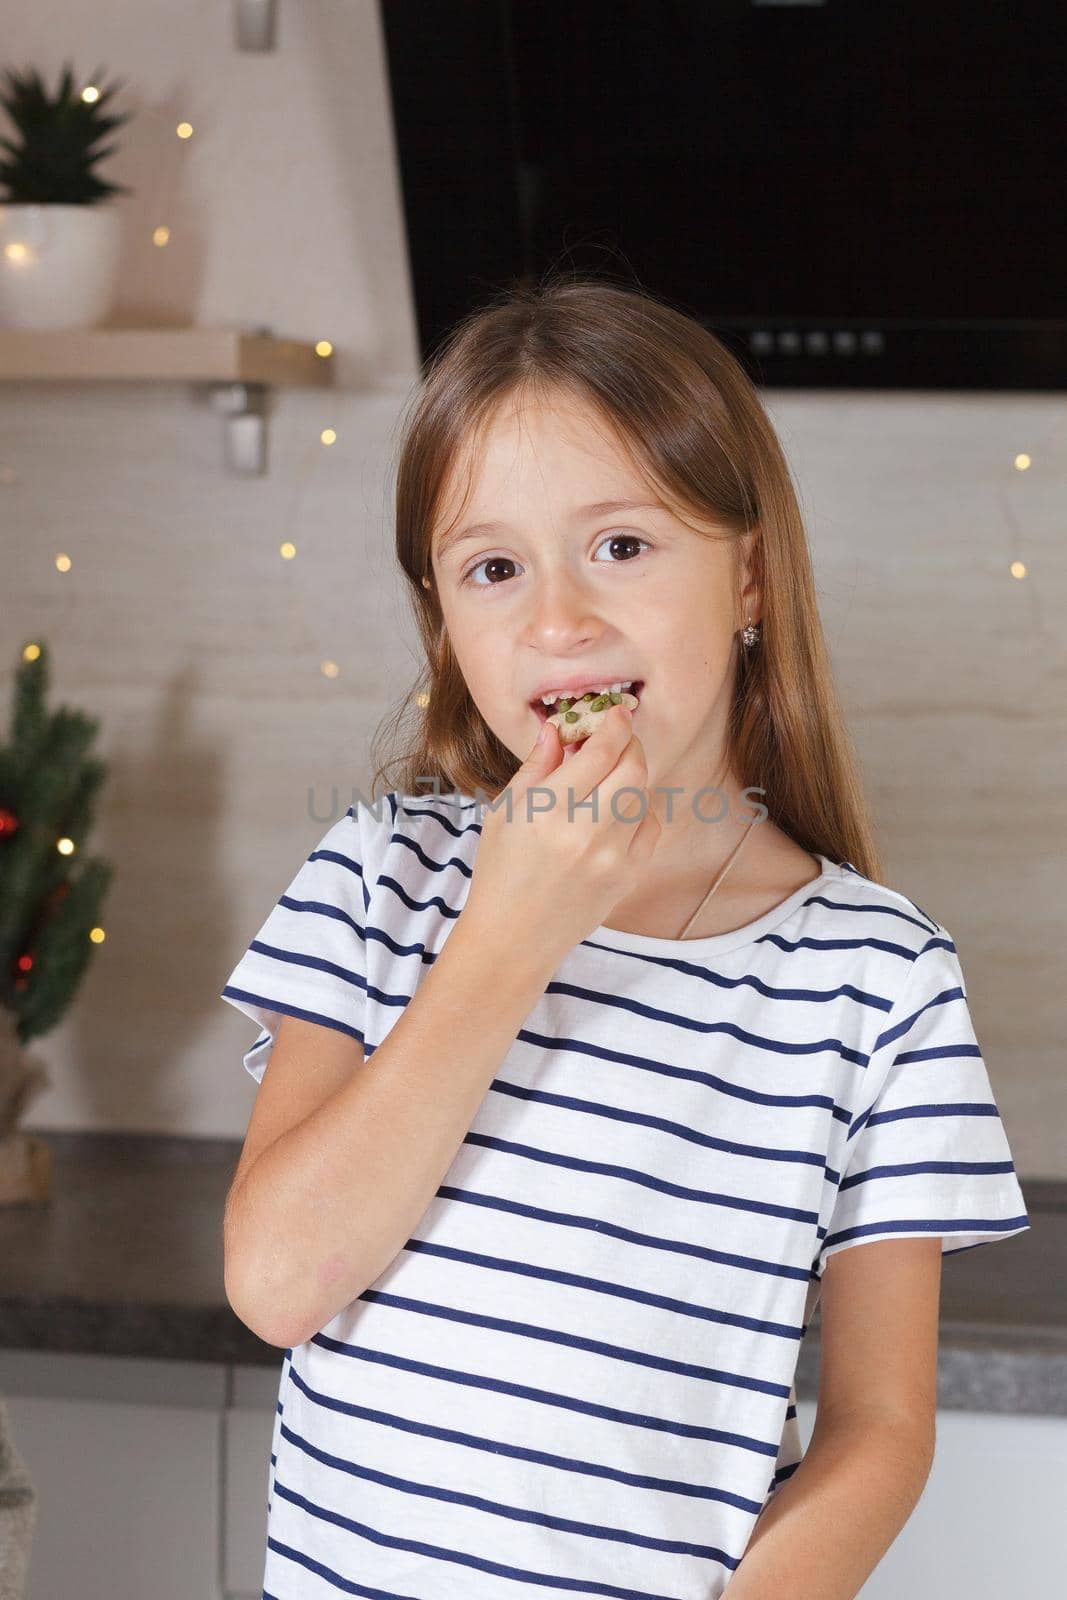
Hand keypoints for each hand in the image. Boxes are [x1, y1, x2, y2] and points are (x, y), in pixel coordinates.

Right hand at [463, 703, 661, 959]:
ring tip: (613, 774)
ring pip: (645, 795)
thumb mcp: (505, 812)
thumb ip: (536, 767)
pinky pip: (650, 828)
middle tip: (617, 740)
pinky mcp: (628, 876)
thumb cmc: (501, 872)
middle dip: (630, 745)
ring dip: (634, 775)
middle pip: (633, 768)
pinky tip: (617, 811)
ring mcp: (612, 857)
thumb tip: (559, 729)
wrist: (514, 937)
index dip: (615, 725)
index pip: (601, 752)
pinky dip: (641, 809)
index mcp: (548, 810)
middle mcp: (585, 831)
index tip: (617, 713)